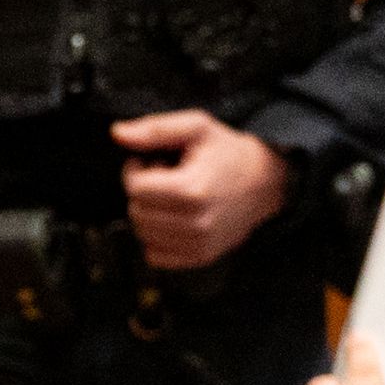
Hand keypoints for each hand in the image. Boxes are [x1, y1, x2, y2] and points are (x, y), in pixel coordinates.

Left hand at [113, 110, 292, 270]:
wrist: (266, 181)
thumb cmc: (230, 153)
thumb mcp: (196, 128)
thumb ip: (154, 129)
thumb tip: (118, 133)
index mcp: (192, 189)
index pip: (135, 188)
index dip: (135, 170)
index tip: (151, 162)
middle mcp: (196, 222)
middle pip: (136, 212)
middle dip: (142, 192)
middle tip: (164, 178)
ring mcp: (199, 243)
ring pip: (143, 234)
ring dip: (149, 214)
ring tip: (171, 197)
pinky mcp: (201, 256)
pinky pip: (155, 256)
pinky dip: (157, 238)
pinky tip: (173, 218)